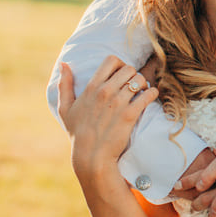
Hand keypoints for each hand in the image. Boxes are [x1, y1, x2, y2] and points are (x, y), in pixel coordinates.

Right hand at [57, 57, 158, 187]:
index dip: (120, 64)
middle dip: (133, 75)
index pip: (111, 60)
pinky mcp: (130, 114)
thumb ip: (64, 85)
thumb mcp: (65, 108)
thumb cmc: (78, 133)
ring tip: (142, 92)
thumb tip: (63, 63)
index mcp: (92, 87)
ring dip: (144, 84)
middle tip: (133, 85)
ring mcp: (118, 103)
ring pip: (140, 79)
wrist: (91, 155)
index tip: (121, 74)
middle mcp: (105, 92)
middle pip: (129, 69)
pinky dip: (152, 94)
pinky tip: (149, 98)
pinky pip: (148, 94)